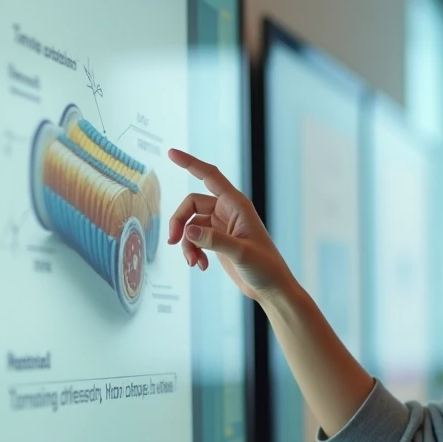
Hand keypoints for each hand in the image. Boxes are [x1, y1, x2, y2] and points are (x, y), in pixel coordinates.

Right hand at [166, 148, 292, 301]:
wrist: (271, 288)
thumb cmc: (265, 267)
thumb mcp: (241, 252)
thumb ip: (213, 240)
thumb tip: (188, 230)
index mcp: (237, 205)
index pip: (210, 176)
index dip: (190, 163)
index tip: (171, 153)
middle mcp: (227, 211)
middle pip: (190, 204)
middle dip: (179, 222)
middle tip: (173, 242)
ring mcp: (221, 226)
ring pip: (190, 224)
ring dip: (186, 244)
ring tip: (194, 263)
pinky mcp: (216, 241)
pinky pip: (194, 239)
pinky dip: (193, 251)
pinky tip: (201, 266)